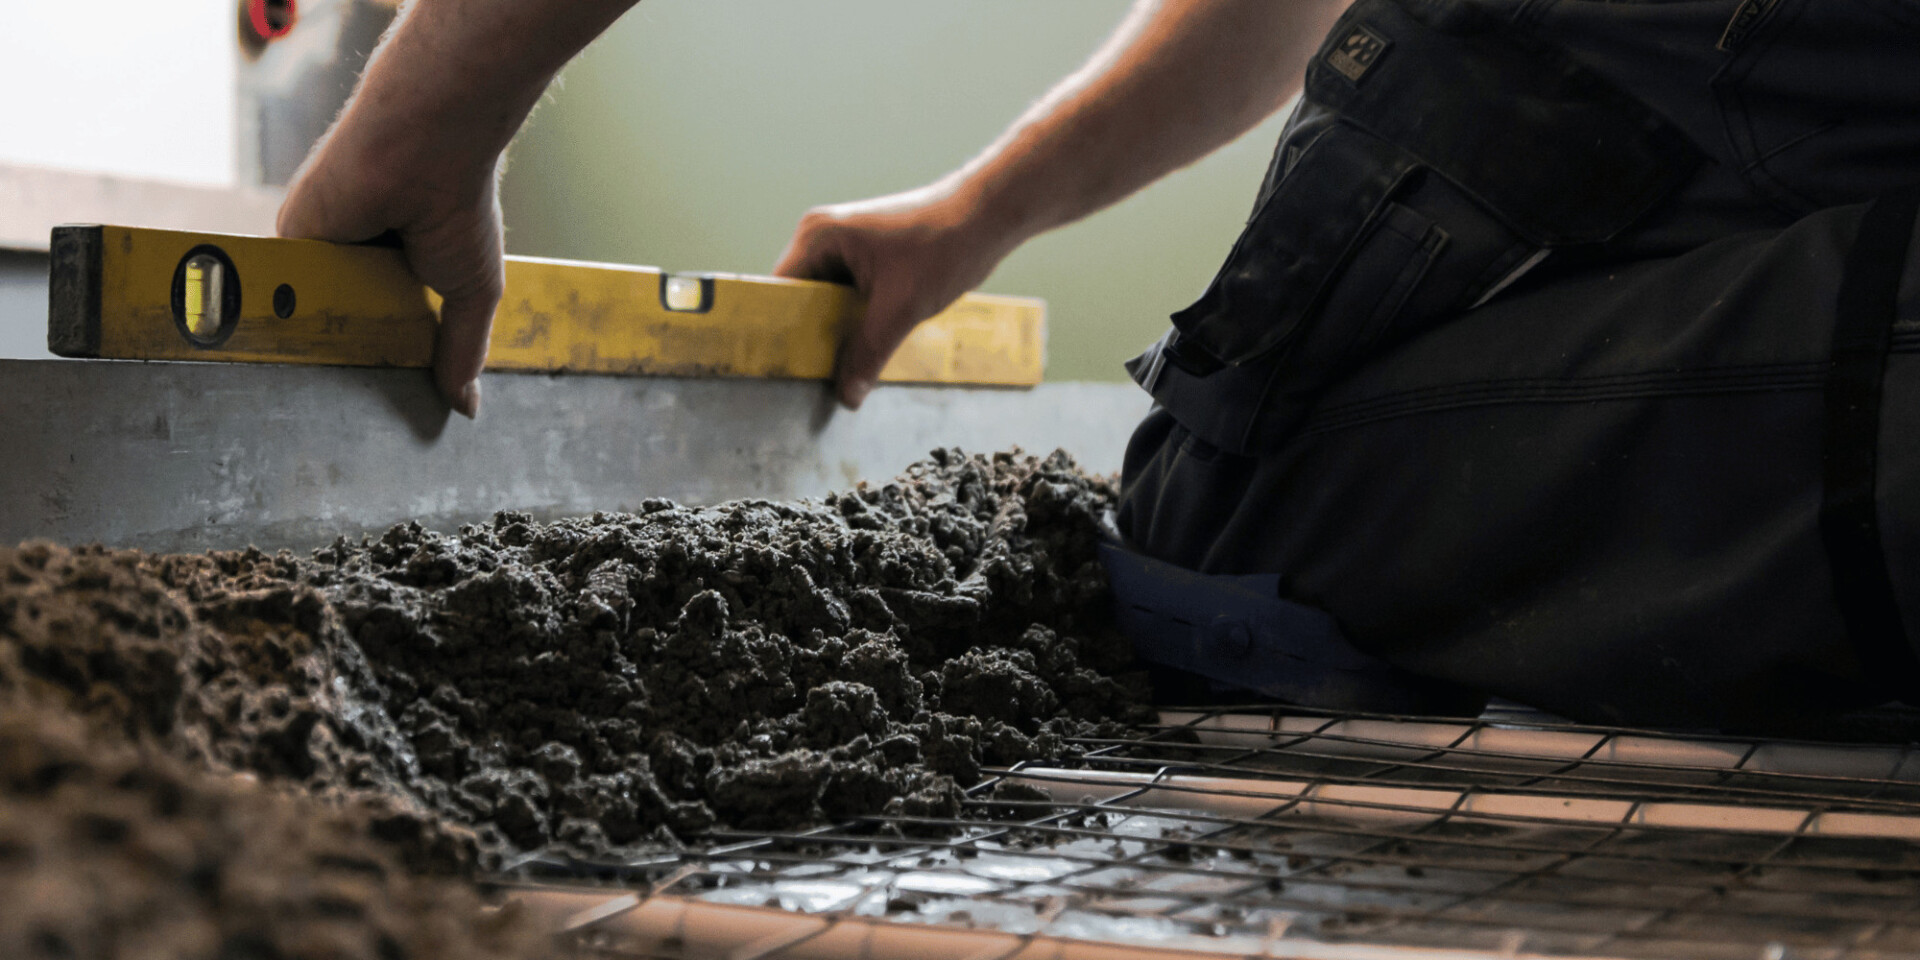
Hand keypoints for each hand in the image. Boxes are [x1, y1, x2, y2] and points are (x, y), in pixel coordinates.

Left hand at [278, 134, 503, 418]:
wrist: (425, 152)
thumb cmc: (460, 209)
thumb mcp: (473, 292)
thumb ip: (463, 349)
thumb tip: (468, 407)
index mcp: (397, 268)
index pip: (383, 326)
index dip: (386, 358)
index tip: (387, 403)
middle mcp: (356, 258)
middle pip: (345, 326)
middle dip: (354, 360)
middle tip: (355, 407)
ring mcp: (321, 250)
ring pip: (313, 314)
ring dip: (327, 341)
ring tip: (328, 382)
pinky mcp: (291, 238)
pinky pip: (285, 292)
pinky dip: (296, 318)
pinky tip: (302, 349)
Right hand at [775, 185, 1016, 408]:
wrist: (989, 216)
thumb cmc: (944, 246)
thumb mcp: (902, 309)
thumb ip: (869, 354)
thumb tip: (846, 398)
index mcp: (818, 237)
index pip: (780, 293)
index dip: (782, 333)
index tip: (786, 371)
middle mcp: (823, 236)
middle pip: (802, 300)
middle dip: (813, 337)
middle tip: (816, 380)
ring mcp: (846, 244)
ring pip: (828, 302)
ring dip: (839, 332)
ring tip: (841, 369)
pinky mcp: (868, 255)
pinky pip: (849, 296)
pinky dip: (858, 321)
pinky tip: (867, 348)